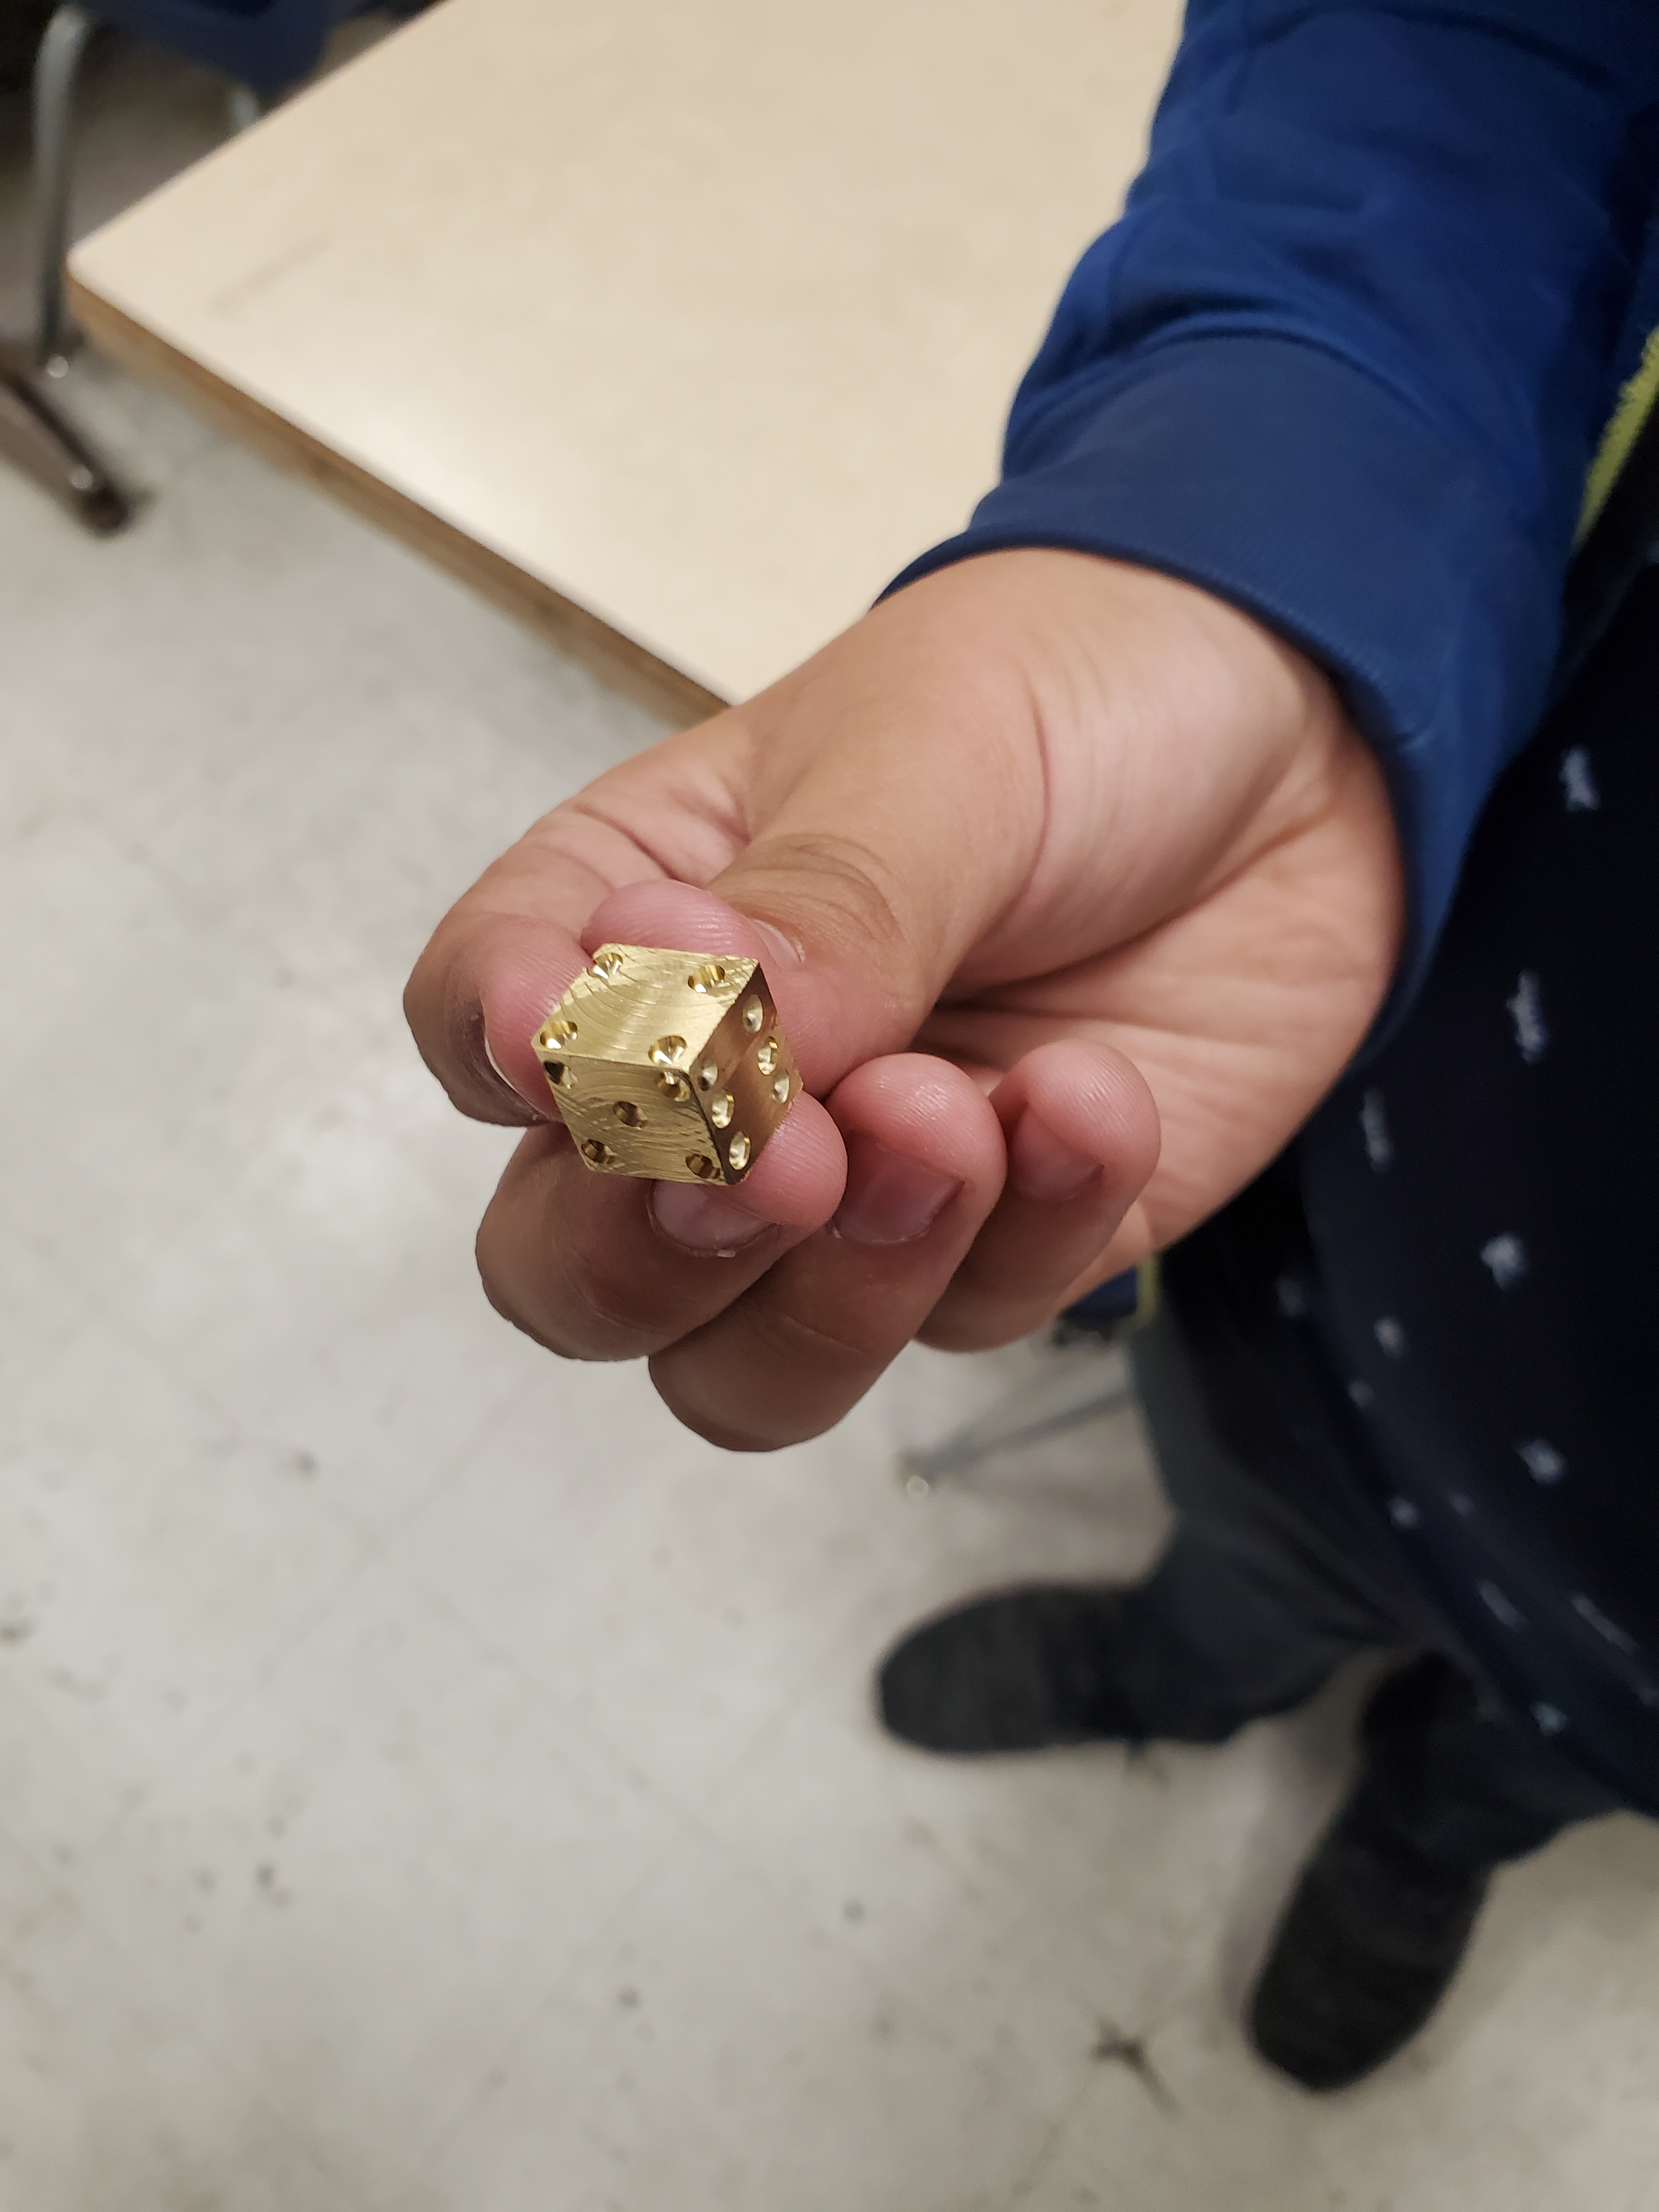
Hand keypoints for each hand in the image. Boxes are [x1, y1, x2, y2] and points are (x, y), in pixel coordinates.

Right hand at [405, 550, 1401, 1447]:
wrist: (1307, 732)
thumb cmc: (1074, 694)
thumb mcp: (931, 756)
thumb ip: (812, 913)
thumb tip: (673, 1028)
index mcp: (639, 917)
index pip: (486, 1031)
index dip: (510, 1061)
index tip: (594, 1032)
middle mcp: (720, 1084)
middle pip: (573, 1271)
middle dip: (654, 1247)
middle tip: (787, 1152)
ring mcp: (858, 1187)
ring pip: (746, 1370)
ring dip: (841, 1285)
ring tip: (957, 1117)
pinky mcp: (1007, 1245)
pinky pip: (971, 1323)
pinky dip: (1031, 1235)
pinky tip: (1093, 1098)